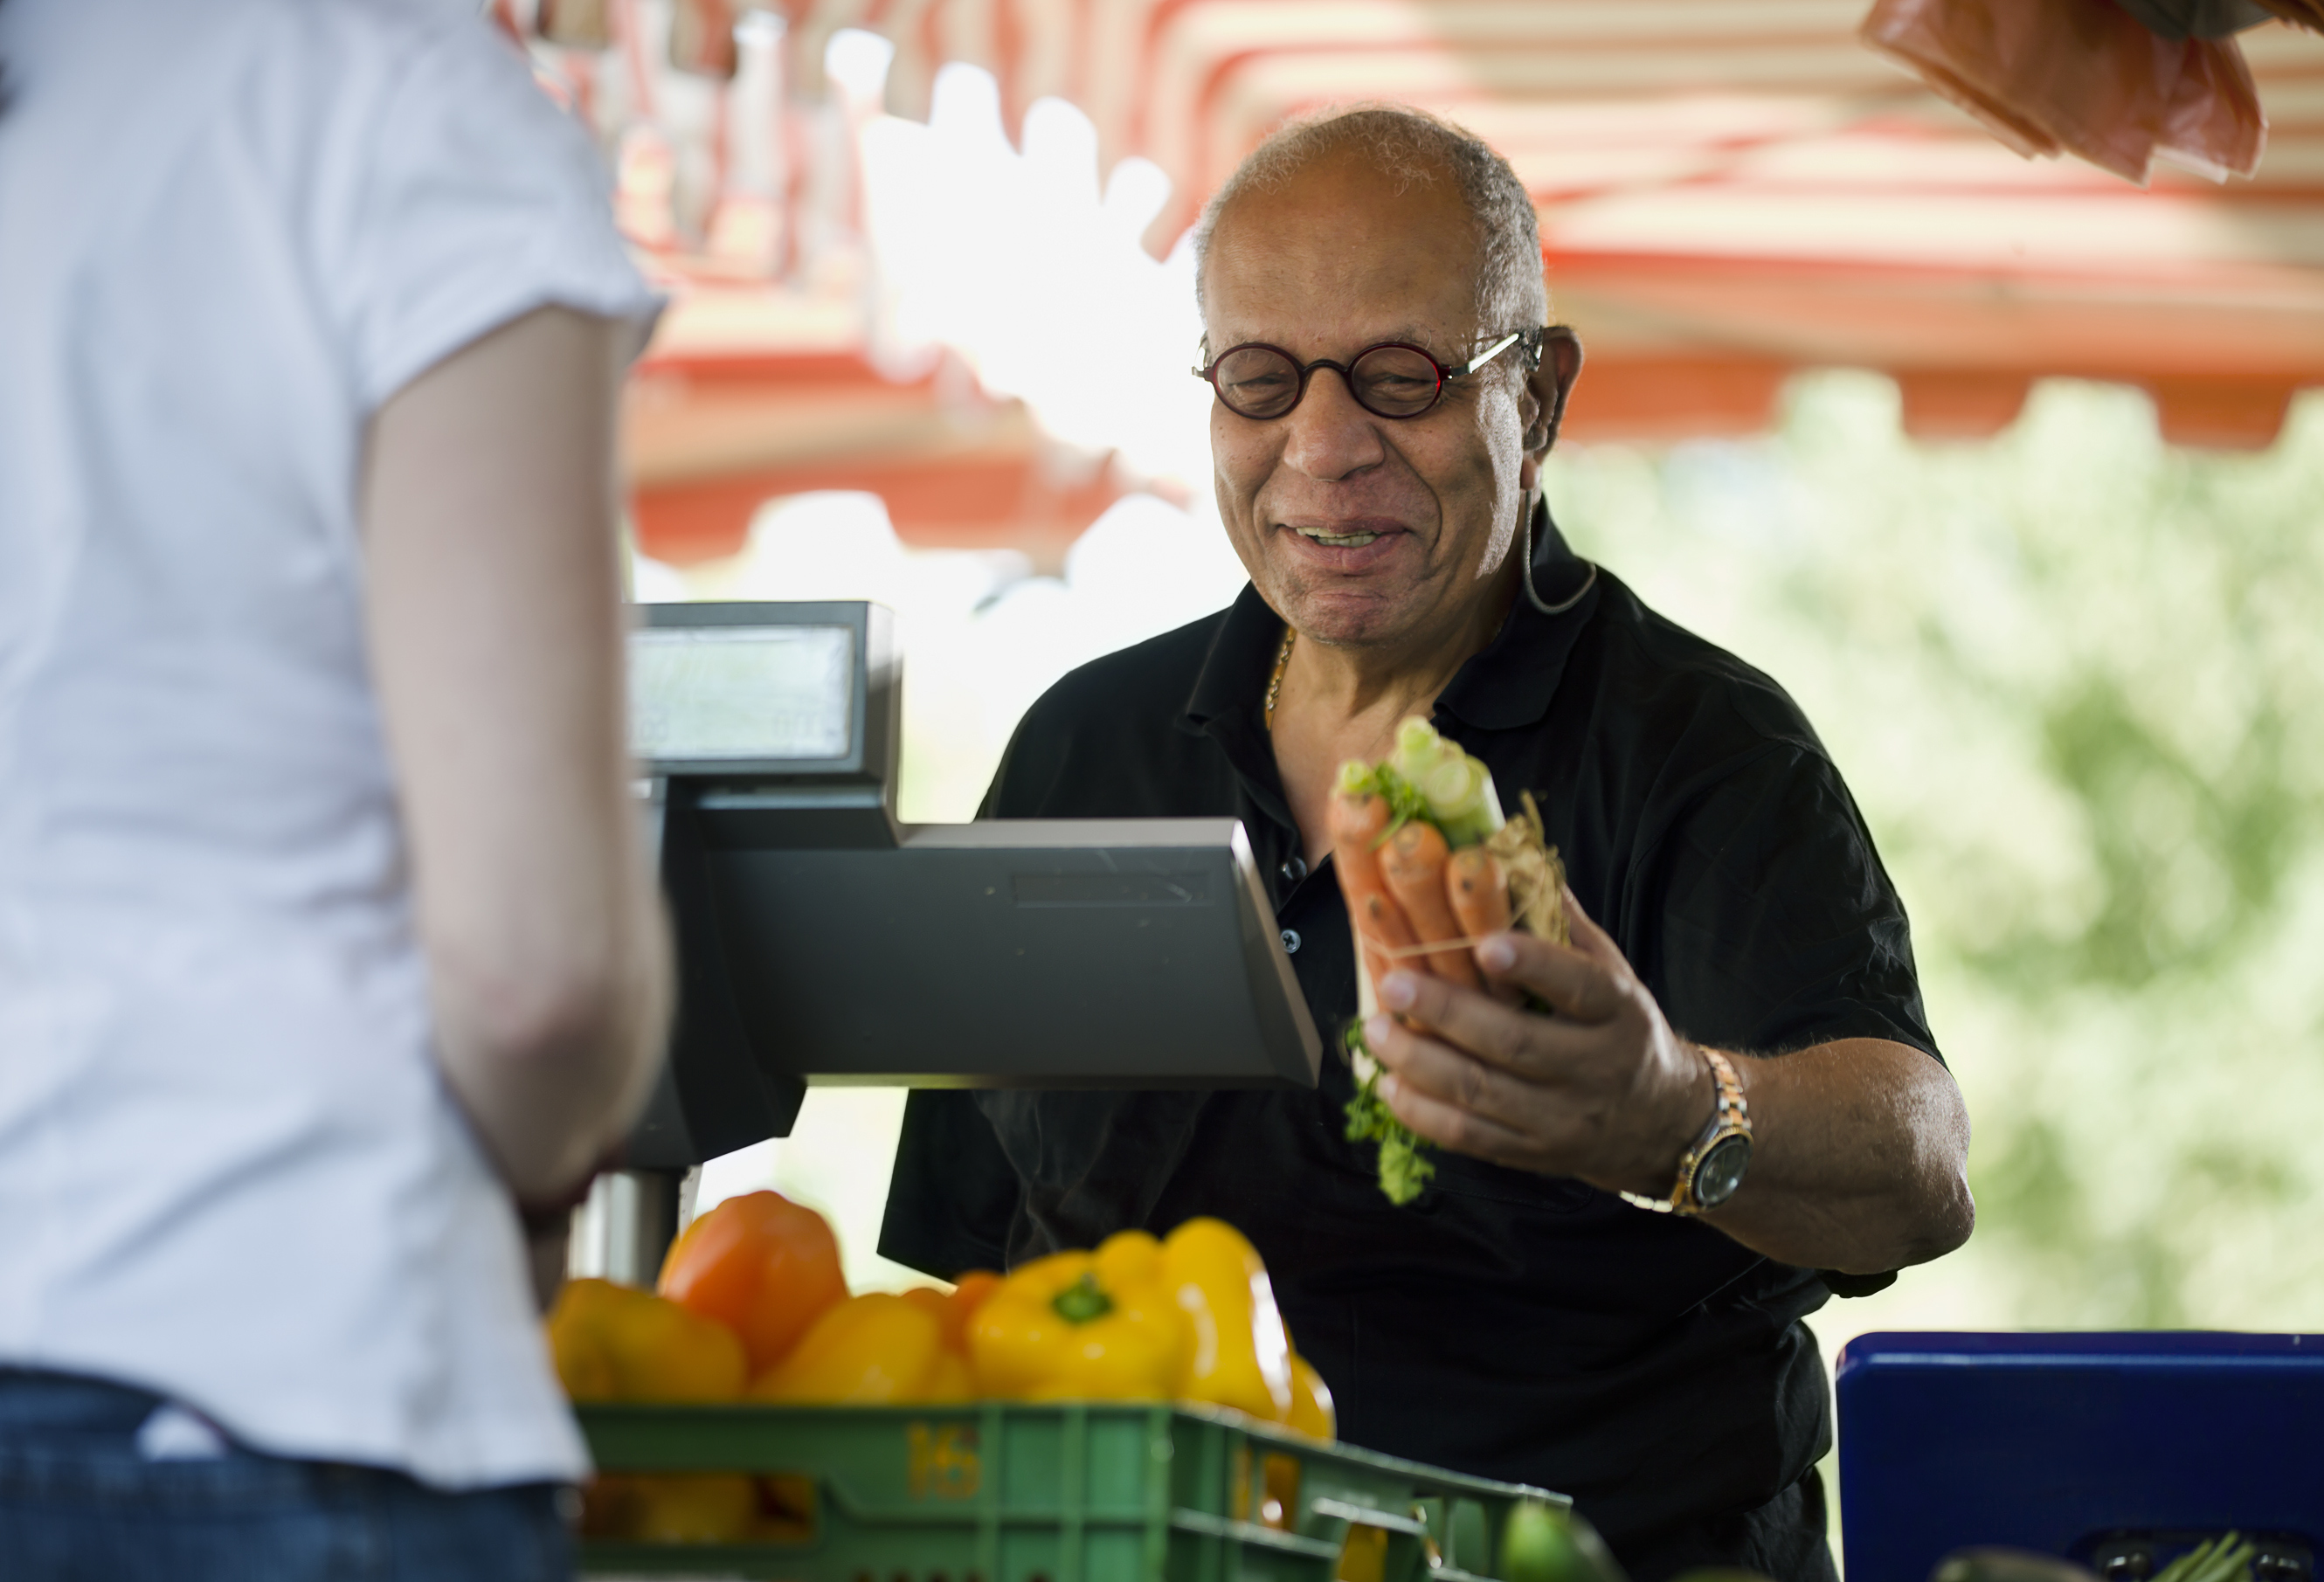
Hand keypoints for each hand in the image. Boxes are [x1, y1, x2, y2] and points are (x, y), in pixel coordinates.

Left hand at [1365, 887, 1712, 1196]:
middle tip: (1392, 982)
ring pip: (1484, 1093)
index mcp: (1618, 1013)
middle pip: (1516, 1043)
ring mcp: (1563, 1118)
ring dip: (1421, 1062)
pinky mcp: (1533, 1154)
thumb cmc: (1619, 1028)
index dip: (1533, 966)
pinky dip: (1424, 1113)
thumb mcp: (1612, 972)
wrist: (1659, 1121)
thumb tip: (1507, 855)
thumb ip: (1561, 924)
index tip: (1483, 943)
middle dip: (1448, 1013)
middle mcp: (1595, 1068)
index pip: (1579, 987)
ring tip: (1375, 1030)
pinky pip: (1470, 1137)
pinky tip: (1389, 1084)